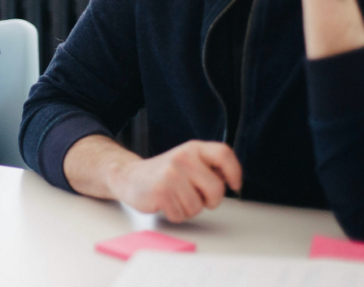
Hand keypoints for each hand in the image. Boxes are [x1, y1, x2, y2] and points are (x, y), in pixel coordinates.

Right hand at [106, 140, 241, 221]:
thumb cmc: (163, 174)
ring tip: (175, 198)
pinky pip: (181, 215)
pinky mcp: (161, 191)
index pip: (223, 154)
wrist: (129, 176)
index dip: (235, 171)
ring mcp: (171, 174)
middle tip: (196, 197)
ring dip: (188, 209)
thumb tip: (230, 179)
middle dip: (210, 201)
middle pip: (216, 189)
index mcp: (193, 149)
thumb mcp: (187, 162)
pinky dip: (175, 215)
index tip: (234, 185)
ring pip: (198, 206)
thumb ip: (208, 167)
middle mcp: (183, 158)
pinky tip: (165, 203)